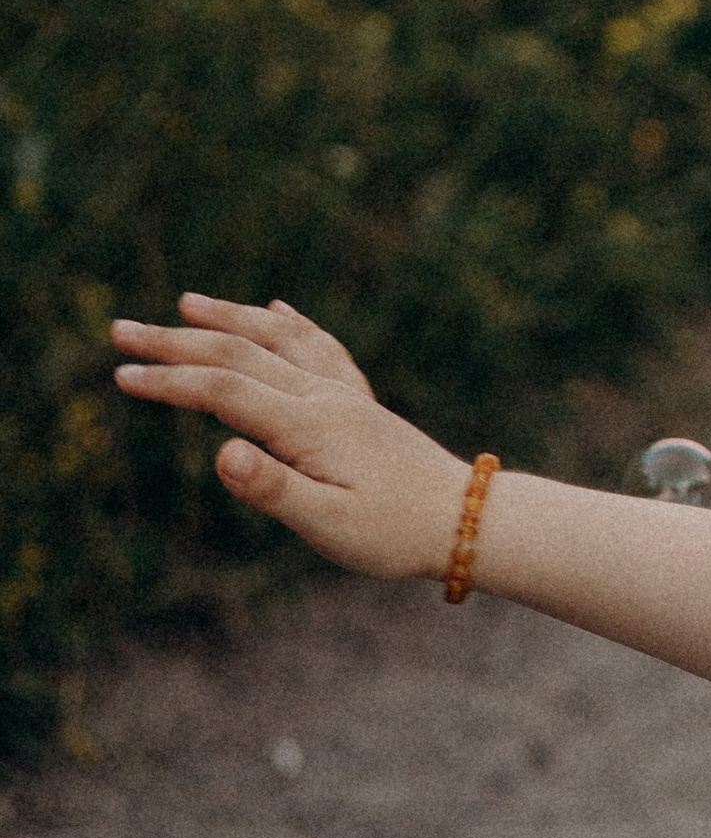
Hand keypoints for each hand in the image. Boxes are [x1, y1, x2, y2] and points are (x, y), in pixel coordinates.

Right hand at [110, 294, 467, 582]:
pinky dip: (291, 323)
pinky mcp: (359, 401)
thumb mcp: (328, 525)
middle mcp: (324, 396)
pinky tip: (277, 309)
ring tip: (184, 303)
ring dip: (229, 318)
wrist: (462, 518)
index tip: (121, 375)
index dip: (170, 381)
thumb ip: (273, 489)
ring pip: (278, 339)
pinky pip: (321, 346)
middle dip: (177, 341)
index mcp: (309, 425)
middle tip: (121, 330)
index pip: (224, 391)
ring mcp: (344, 393)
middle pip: (240, 354)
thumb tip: (223, 452)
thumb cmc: (392, 534)